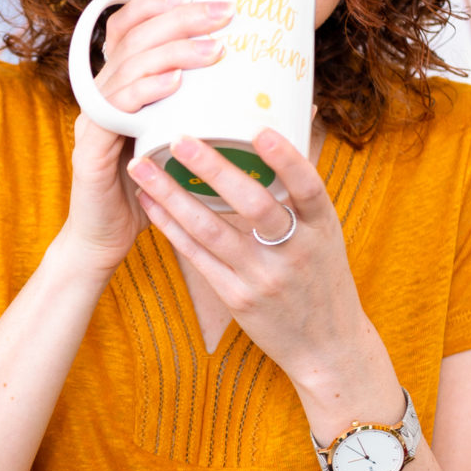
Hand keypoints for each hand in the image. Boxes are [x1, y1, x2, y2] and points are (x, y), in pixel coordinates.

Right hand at [63, 0, 234, 273]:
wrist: (106, 239)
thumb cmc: (153, 190)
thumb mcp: (187, 141)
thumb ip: (217, 113)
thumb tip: (289, 98)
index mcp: (121, 82)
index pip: (130, 24)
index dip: (160, 1)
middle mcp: (103, 91)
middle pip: (133, 36)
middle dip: (180, 18)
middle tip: (223, 14)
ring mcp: (94, 117)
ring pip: (127, 66)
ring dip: (171, 52)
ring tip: (212, 49)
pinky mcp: (91, 147)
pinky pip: (114, 109)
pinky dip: (143, 92)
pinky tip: (172, 85)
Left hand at [127, 128, 372, 388]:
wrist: (327, 347)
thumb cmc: (324, 279)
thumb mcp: (327, 236)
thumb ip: (302, 193)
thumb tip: (293, 123)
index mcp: (322, 228)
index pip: (307, 187)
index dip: (286, 159)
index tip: (258, 130)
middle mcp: (294, 252)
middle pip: (253, 205)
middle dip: (213, 169)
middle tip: (180, 139)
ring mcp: (263, 277)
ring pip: (212, 230)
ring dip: (173, 195)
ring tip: (143, 167)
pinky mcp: (237, 298)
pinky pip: (198, 257)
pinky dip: (172, 227)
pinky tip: (151, 203)